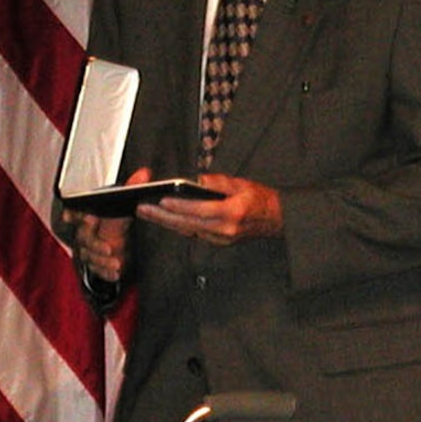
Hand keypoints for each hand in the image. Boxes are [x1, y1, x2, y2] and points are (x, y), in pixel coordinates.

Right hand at [64, 168, 140, 282]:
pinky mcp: (95, 265)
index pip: (75, 213)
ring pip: (89, 256)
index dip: (72, 214)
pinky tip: (116, 274)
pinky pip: (96, 271)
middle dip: (94, 243)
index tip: (72, 217)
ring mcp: (89, 250)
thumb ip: (132, 188)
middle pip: (83, 238)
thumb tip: (144, 172)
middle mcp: (86, 233)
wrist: (121, 245)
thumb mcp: (125, 205)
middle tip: (108, 247)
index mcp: (89, 216)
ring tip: (117, 262)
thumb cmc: (117, 222)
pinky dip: (106, 273)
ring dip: (102, 261)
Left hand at [137, 172, 282, 244]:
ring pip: (187, 231)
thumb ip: (219, 182)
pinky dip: (179, 226)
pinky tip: (166, 219)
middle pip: (187, 223)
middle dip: (162, 216)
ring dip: (166, 222)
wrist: (277, 220)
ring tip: (148, 213)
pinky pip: (194, 233)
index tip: (161, 199)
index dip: (178, 205)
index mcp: (231, 213)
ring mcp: (221, 238)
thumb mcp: (242, 184)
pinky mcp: (219, 241)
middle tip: (143, 208)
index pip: (199, 210)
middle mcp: (224, 229)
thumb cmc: (261, 200)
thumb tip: (198, 179)